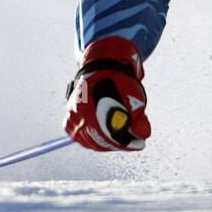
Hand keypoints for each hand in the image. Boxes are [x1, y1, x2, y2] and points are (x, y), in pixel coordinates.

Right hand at [64, 36, 150, 150]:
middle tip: (129, 141)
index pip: (114, 137)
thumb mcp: (136, 101)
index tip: (139, 143)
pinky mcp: (68, 115)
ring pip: (86, 139)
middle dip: (117, 143)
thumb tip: (143, 135)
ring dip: (102, 141)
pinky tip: (100, 133)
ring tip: (116, 136)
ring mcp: (73, 114)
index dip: (129, 143)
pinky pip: (75, 133)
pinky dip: (87, 136)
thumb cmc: (122, 83)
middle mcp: (82, 113)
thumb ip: (139, 120)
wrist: (104, 67)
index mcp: (98, 109)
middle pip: (98, 141)